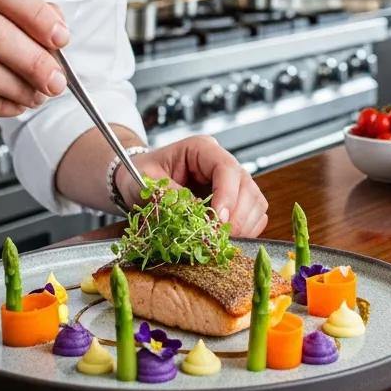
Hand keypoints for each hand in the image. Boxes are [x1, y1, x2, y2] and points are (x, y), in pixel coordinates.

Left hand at [116, 136, 268, 237]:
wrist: (134, 180)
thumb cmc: (138, 174)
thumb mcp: (146, 182)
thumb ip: (171, 196)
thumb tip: (198, 216)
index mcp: (201, 149)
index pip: (227, 168)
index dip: (227, 195)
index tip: (217, 220)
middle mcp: (221, 162)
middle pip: (247, 186)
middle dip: (237, 215)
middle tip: (219, 238)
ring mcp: (231, 181)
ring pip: (255, 201)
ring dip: (244, 224)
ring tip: (221, 240)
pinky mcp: (233, 200)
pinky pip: (253, 215)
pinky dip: (246, 229)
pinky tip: (227, 238)